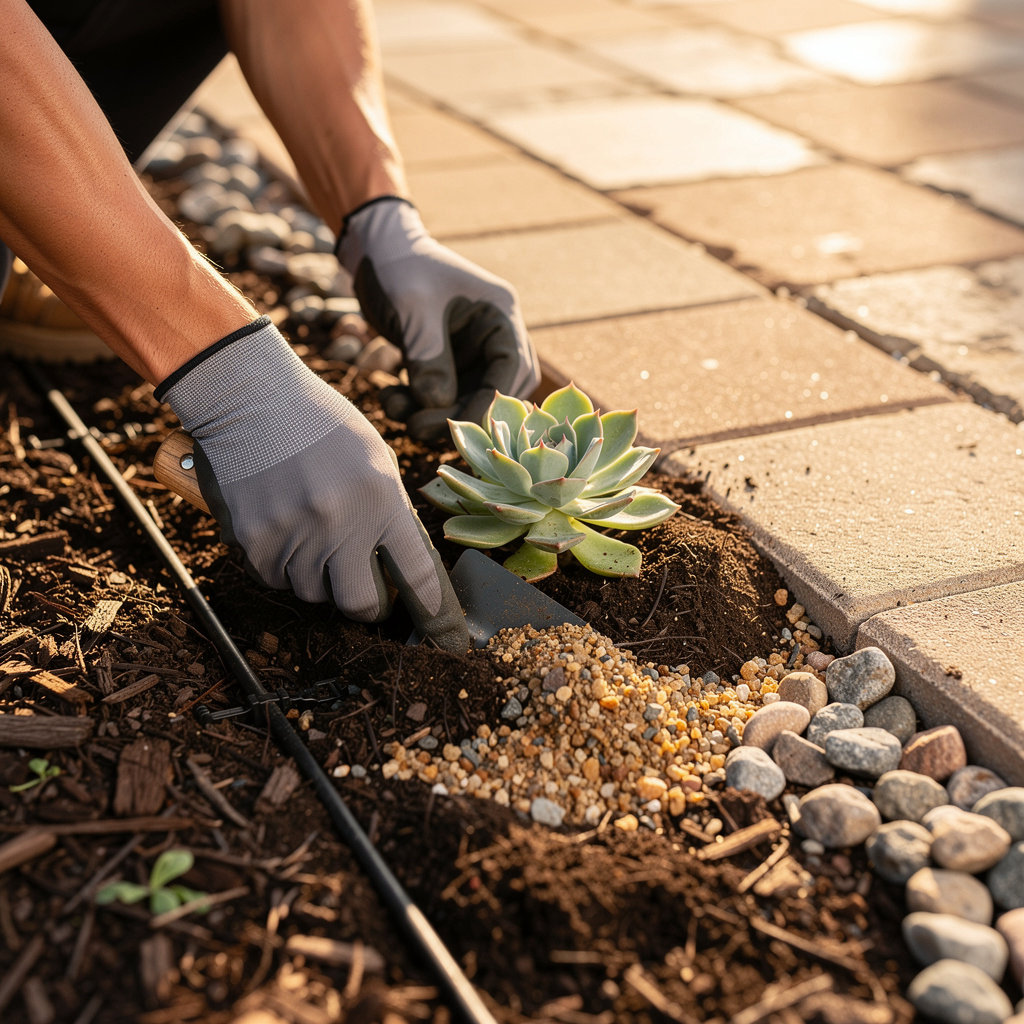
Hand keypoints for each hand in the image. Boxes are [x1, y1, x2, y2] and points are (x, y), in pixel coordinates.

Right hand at [156, 317, 468, 652]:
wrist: (249, 397)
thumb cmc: (322, 424)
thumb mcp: (375, 458)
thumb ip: (392, 513)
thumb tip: (406, 570)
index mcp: (382, 499)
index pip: (419, 576)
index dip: (436, 615)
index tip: (449, 640)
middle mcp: (340, 524)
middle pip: (362, 605)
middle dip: (368, 602)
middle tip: (364, 581)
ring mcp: (294, 535)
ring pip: (315, 594)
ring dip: (319, 576)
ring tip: (312, 527)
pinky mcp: (255, 542)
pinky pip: (278, 580)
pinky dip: (284, 564)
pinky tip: (283, 522)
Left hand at [336, 197, 539, 439]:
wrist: (374, 251)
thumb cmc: (398, 265)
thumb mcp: (412, 307)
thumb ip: (428, 357)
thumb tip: (438, 407)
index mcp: (499, 313)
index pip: (512, 367)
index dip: (489, 402)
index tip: (457, 426)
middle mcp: (493, 335)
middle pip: (495, 391)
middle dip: (460, 415)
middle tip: (420, 428)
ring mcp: (471, 351)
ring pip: (466, 399)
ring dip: (433, 415)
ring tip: (395, 410)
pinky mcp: (448, 363)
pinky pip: (442, 396)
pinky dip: (418, 405)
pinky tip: (390, 400)